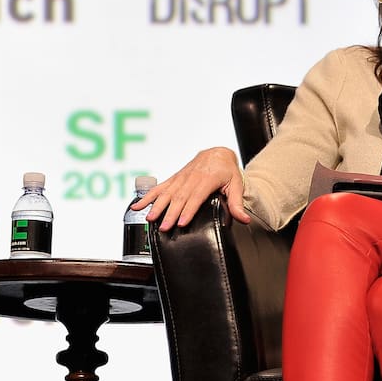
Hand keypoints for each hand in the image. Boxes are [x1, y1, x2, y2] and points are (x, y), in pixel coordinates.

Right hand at [135, 146, 250, 231]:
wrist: (216, 153)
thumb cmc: (226, 169)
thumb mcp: (236, 184)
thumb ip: (237, 203)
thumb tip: (244, 219)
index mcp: (207, 179)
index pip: (196, 197)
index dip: (188, 210)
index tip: (181, 222)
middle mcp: (191, 178)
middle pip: (179, 197)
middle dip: (171, 213)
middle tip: (164, 227)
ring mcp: (180, 178)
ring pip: (167, 193)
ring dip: (157, 206)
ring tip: (150, 218)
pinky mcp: (174, 179)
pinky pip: (159, 188)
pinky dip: (147, 197)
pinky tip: (137, 205)